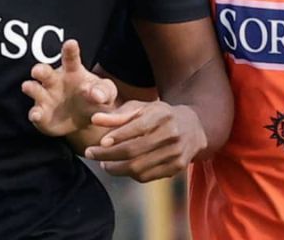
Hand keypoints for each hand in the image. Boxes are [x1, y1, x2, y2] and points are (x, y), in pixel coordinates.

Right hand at [21, 39, 116, 136]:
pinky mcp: (41, 114)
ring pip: (34, 89)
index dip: (70, 50)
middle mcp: (55, 81)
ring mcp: (45, 97)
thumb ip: (104, 92)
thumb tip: (96, 95)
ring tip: (28, 87)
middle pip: (45, 71)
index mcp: (72, 71)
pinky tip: (36, 115)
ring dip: (31, 88)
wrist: (86, 120)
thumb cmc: (95, 99)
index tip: (71, 43)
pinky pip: (35, 113)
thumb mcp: (106, 94)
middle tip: (37, 70)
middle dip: (40, 70)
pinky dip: (35, 114)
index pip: (70, 58)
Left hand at [85, 100, 205, 181]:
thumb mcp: (141, 108)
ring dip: (116, 168)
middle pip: (134, 150)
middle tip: (91, 154)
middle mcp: (171, 135)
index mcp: (162, 115)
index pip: (136, 128)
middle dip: (108, 155)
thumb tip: (94, 119)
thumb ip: (118, 114)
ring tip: (104, 163)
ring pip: (139, 167)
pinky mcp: (177, 168)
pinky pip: (147, 176)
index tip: (99, 142)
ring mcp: (175, 153)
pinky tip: (121, 168)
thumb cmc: (159, 115)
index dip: (117, 136)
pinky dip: (130, 174)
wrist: (193, 128)